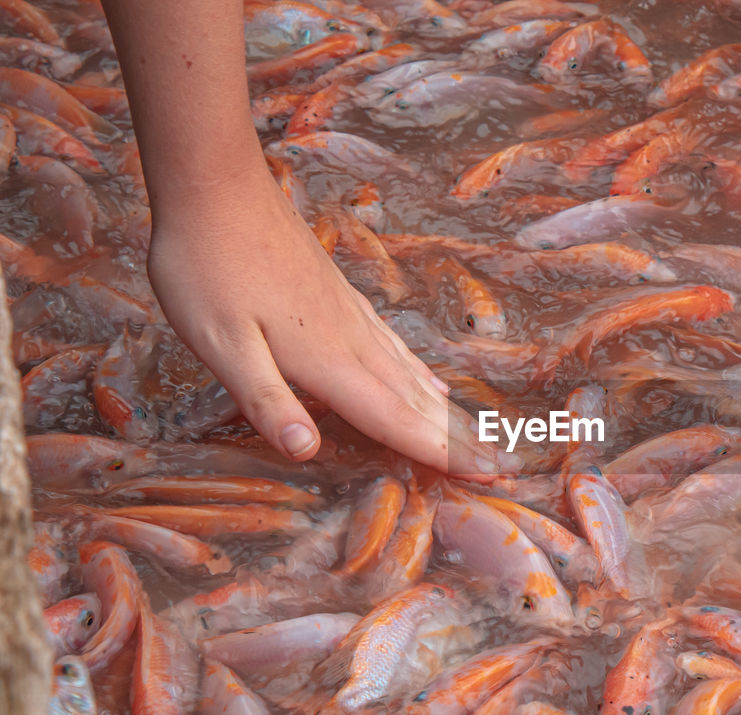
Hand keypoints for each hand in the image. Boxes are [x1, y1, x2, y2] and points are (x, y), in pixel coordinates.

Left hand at [145, 164, 516, 479]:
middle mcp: (353, 342)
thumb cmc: (208, 268)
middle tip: (505, 466)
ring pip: (412, 377)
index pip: (396, 420)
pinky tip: (433, 385)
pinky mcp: (343, 299)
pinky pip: (396, 350)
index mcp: (329, 361)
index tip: (491, 476)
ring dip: (448, 413)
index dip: (443, 452)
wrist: (219, 186)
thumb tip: (306, 450)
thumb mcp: (221, 343)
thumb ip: (266, 399)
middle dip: (463, 439)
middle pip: (418, 403)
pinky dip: (422, 376)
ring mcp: (352, 317)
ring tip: (481, 436)